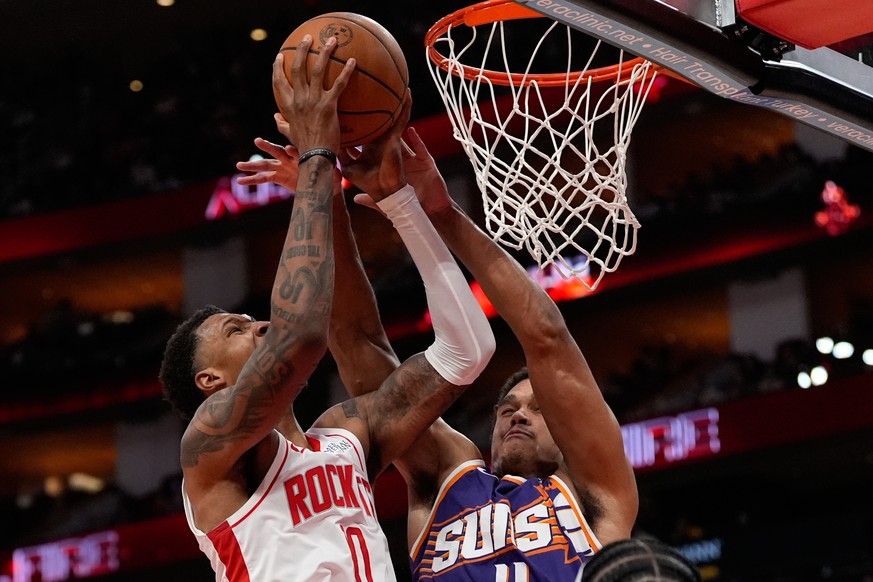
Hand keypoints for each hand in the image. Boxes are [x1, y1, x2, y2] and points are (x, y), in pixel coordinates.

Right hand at [235, 116, 342, 192]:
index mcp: (303, 156)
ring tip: (239, 165)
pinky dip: (251, 180)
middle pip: (277, 152)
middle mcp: (290, 159)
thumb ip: (331, 172)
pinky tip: (240, 181)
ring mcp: (282, 167)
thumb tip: (336, 172)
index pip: (297, 152)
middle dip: (267, 147)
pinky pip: (262, 178)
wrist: (323, 188)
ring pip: (265, 165)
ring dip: (252, 165)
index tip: (289, 150)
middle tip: (257, 141)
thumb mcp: (332, 176)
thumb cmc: (329, 179)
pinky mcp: (278, 177)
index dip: (294, 152)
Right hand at [272, 35, 354, 154]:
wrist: (315, 156)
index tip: (280, 56)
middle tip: (307, 38)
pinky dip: (347, 71)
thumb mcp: (289, 134)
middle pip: (298, 68)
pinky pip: (339, 84)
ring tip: (331, 40)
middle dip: (301, 50)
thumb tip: (275, 117)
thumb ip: (282, 123)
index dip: (278, 67)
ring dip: (325, 52)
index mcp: (288, 105)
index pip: (279, 81)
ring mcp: (313, 101)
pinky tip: (354, 61)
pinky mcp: (329, 105)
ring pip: (318, 70)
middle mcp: (299, 99)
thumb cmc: (304, 147)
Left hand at [339, 89, 411, 200]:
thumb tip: (323, 145)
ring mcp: (388, 135)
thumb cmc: (368, 182)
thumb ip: (338, 154)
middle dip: (372, 100)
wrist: (384, 190)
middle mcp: (377, 136)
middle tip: (365, 82)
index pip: (360, 125)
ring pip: (390, 112)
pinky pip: (402, 118)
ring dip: (392, 96)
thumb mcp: (348, 166)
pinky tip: (408, 93)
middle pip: (375, 114)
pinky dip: (406, 105)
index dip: (354, 114)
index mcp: (366, 143)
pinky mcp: (396, 137)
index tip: (344, 100)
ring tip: (392, 79)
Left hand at [352, 125, 452, 213]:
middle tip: (369, 121)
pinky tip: (410, 130)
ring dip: (397, 131)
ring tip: (388, 118)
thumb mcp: (387, 206)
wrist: (432, 213)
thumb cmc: (411, 209)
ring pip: (403, 143)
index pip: (376, 156)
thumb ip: (371, 201)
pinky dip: (416, 139)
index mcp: (390, 172)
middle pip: (388, 145)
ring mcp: (414, 161)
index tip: (356, 138)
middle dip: (380, 134)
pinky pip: (421, 148)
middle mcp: (401, 163)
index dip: (367, 148)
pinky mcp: (426, 162)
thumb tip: (355, 198)